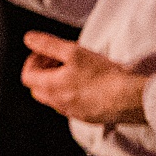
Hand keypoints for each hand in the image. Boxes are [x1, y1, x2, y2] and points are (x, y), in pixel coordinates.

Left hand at [20, 31, 150, 125]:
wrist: (128, 98)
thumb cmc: (102, 76)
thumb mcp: (73, 52)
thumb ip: (48, 44)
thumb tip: (29, 38)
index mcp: (50, 87)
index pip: (27, 76)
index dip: (33, 61)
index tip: (45, 53)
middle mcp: (57, 103)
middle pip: (38, 88)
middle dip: (44, 72)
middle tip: (59, 60)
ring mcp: (71, 112)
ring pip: (55, 97)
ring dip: (59, 82)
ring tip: (76, 70)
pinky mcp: (87, 117)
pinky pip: (72, 105)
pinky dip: (73, 93)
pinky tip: (89, 83)